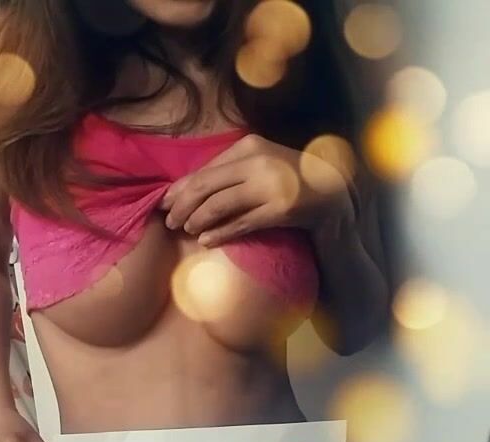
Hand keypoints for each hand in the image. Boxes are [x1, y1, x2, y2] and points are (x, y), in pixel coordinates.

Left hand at [159, 133, 355, 246]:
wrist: (331, 192)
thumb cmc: (288, 179)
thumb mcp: (258, 166)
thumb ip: (229, 174)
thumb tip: (187, 191)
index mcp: (248, 147)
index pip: (205, 170)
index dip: (179, 188)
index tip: (163, 203)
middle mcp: (257, 162)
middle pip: (206, 185)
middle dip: (182, 205)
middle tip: (169, 221)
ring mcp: (269, 185)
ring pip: (219, 204)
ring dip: (197, 220)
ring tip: (186, 230)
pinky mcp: (279, 209)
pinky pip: (240, 224)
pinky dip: (220, 233)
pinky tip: (206, 241)